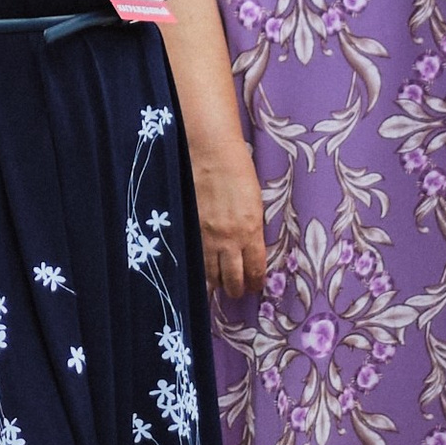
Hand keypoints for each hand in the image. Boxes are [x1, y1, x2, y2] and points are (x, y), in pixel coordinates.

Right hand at [190, 149, 267, 304]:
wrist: (211, 153)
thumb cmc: (238, 171)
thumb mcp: (255, 202)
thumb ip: (253, 228)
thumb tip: (251, 248)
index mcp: (251, 230)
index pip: (255, 269)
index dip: (256, 283)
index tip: (256, 287)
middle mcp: (229, 240)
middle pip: (233, 279)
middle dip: (236, 289)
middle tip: (237, 292)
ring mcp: (206, 237)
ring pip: (210, 275)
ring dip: (216, 285)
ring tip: (219, 288)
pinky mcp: (189, 231)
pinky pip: (193, 259)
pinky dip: (198, 270)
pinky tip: (199, 274)